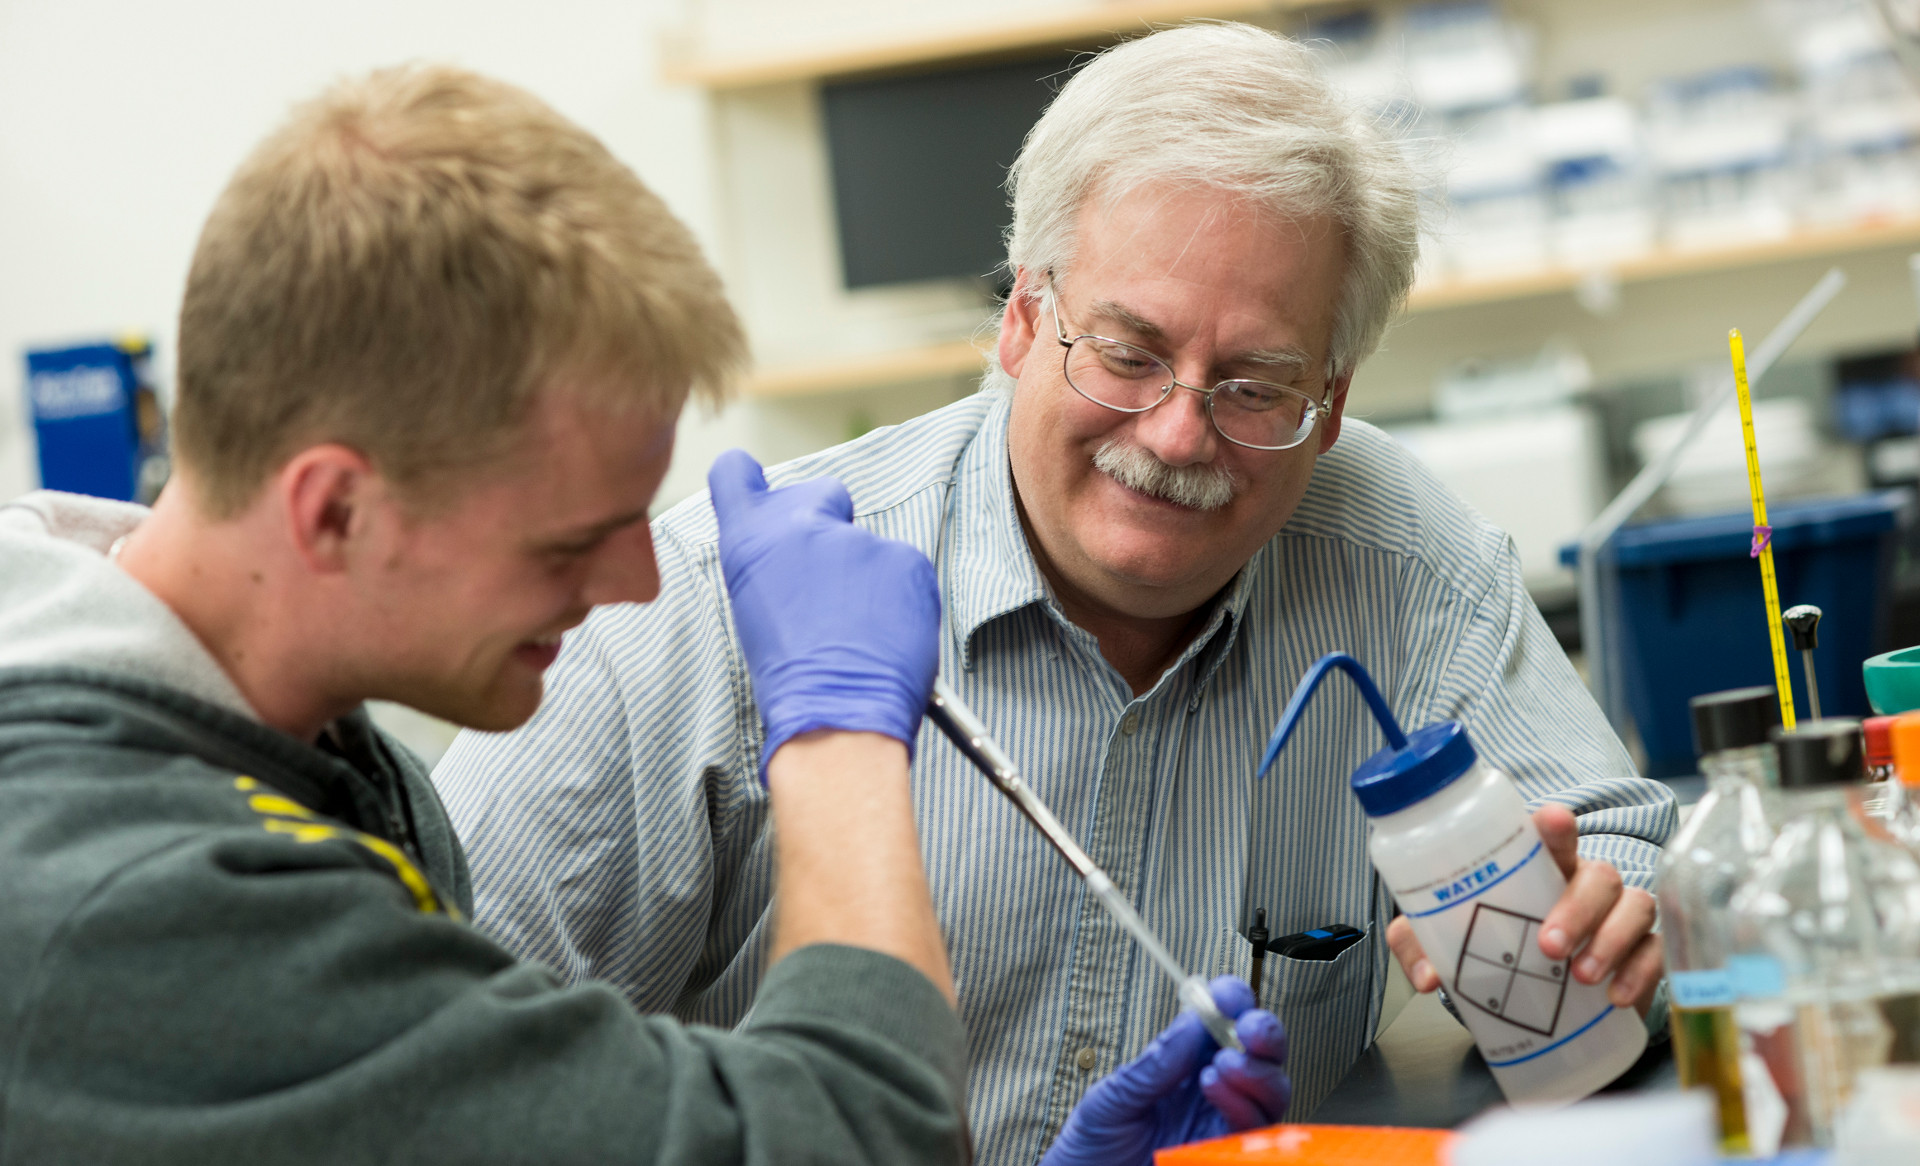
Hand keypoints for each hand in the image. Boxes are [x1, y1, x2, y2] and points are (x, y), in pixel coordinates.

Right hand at [708, 451, 939, 774]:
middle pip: (824, 495)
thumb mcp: (757, 612)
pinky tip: (888, 636)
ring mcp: (858, 540)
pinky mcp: (905, 558)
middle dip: (831, 524)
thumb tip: (799, 558)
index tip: (761, 493)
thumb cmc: (790, 680)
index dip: (749, 480)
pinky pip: (905, 571)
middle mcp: (802, 526)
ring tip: (861, 634)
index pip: (734, 472)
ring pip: (870, 549)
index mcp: (751, 541)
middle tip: (834, 584)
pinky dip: (902, 599)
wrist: (837, 715)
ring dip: (870, 580)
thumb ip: (775, 566)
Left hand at [1040, 977, 1288, 1165]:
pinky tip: (1213, 1090)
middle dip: (1264, 1032)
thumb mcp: (1112, 1098)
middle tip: (1247, 1027)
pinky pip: (1256, 1130)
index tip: (1227, 994)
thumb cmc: (1092, 1147)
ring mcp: (1221, 1125)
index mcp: (1184, 1067)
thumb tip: (1193, 1018)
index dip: (1233, 1003)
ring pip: (1271, 1091)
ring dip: (1256, 1070)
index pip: (1224, 1025)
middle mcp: (1212, 1093)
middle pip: (1261, 1055)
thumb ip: (1155, 1064)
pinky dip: (1242, 1104)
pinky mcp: (1226, 1156)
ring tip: (1222, 1064)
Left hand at [1386, 805, 1662, 1014]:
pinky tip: (1615, 996)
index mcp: (1541, 869)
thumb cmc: (1501, 946)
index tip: (1553, 821)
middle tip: (1550, 946)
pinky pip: (1655, 952)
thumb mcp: (1453, 941)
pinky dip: (1640, 972)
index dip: (1556, 826)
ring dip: (1610, 940)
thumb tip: (1422, 974)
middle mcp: (1585, 885)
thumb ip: (1426, 945)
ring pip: (1635, 906)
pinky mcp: (1642, 952)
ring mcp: (1619, 916)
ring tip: (1582, 976)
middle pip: (1599, 875)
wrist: (1540, 995)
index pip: (1552, 836)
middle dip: (1578, 908)